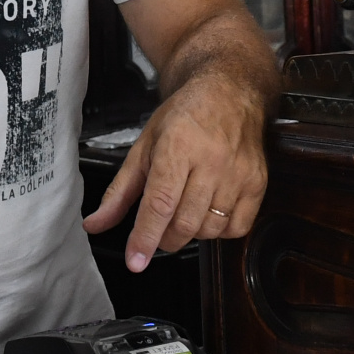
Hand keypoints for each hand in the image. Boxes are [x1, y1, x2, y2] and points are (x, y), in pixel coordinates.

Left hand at [84, 74, 268, 270]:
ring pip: (210, 229)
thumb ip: (119, 191)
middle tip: (157, 229)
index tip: (135, 261)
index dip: (145, 237)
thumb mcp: (144, 146)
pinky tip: (209, 212)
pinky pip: (237, 227)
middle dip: (164, 238)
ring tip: (183, 212)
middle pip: (184, 222)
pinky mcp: (258, 182)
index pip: (160, 203)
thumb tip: (95, 224)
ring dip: (191, 233)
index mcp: (178, 146)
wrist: (230, 93)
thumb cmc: (185, 116)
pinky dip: (219, 231)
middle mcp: (211, 160)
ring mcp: (238, 172)